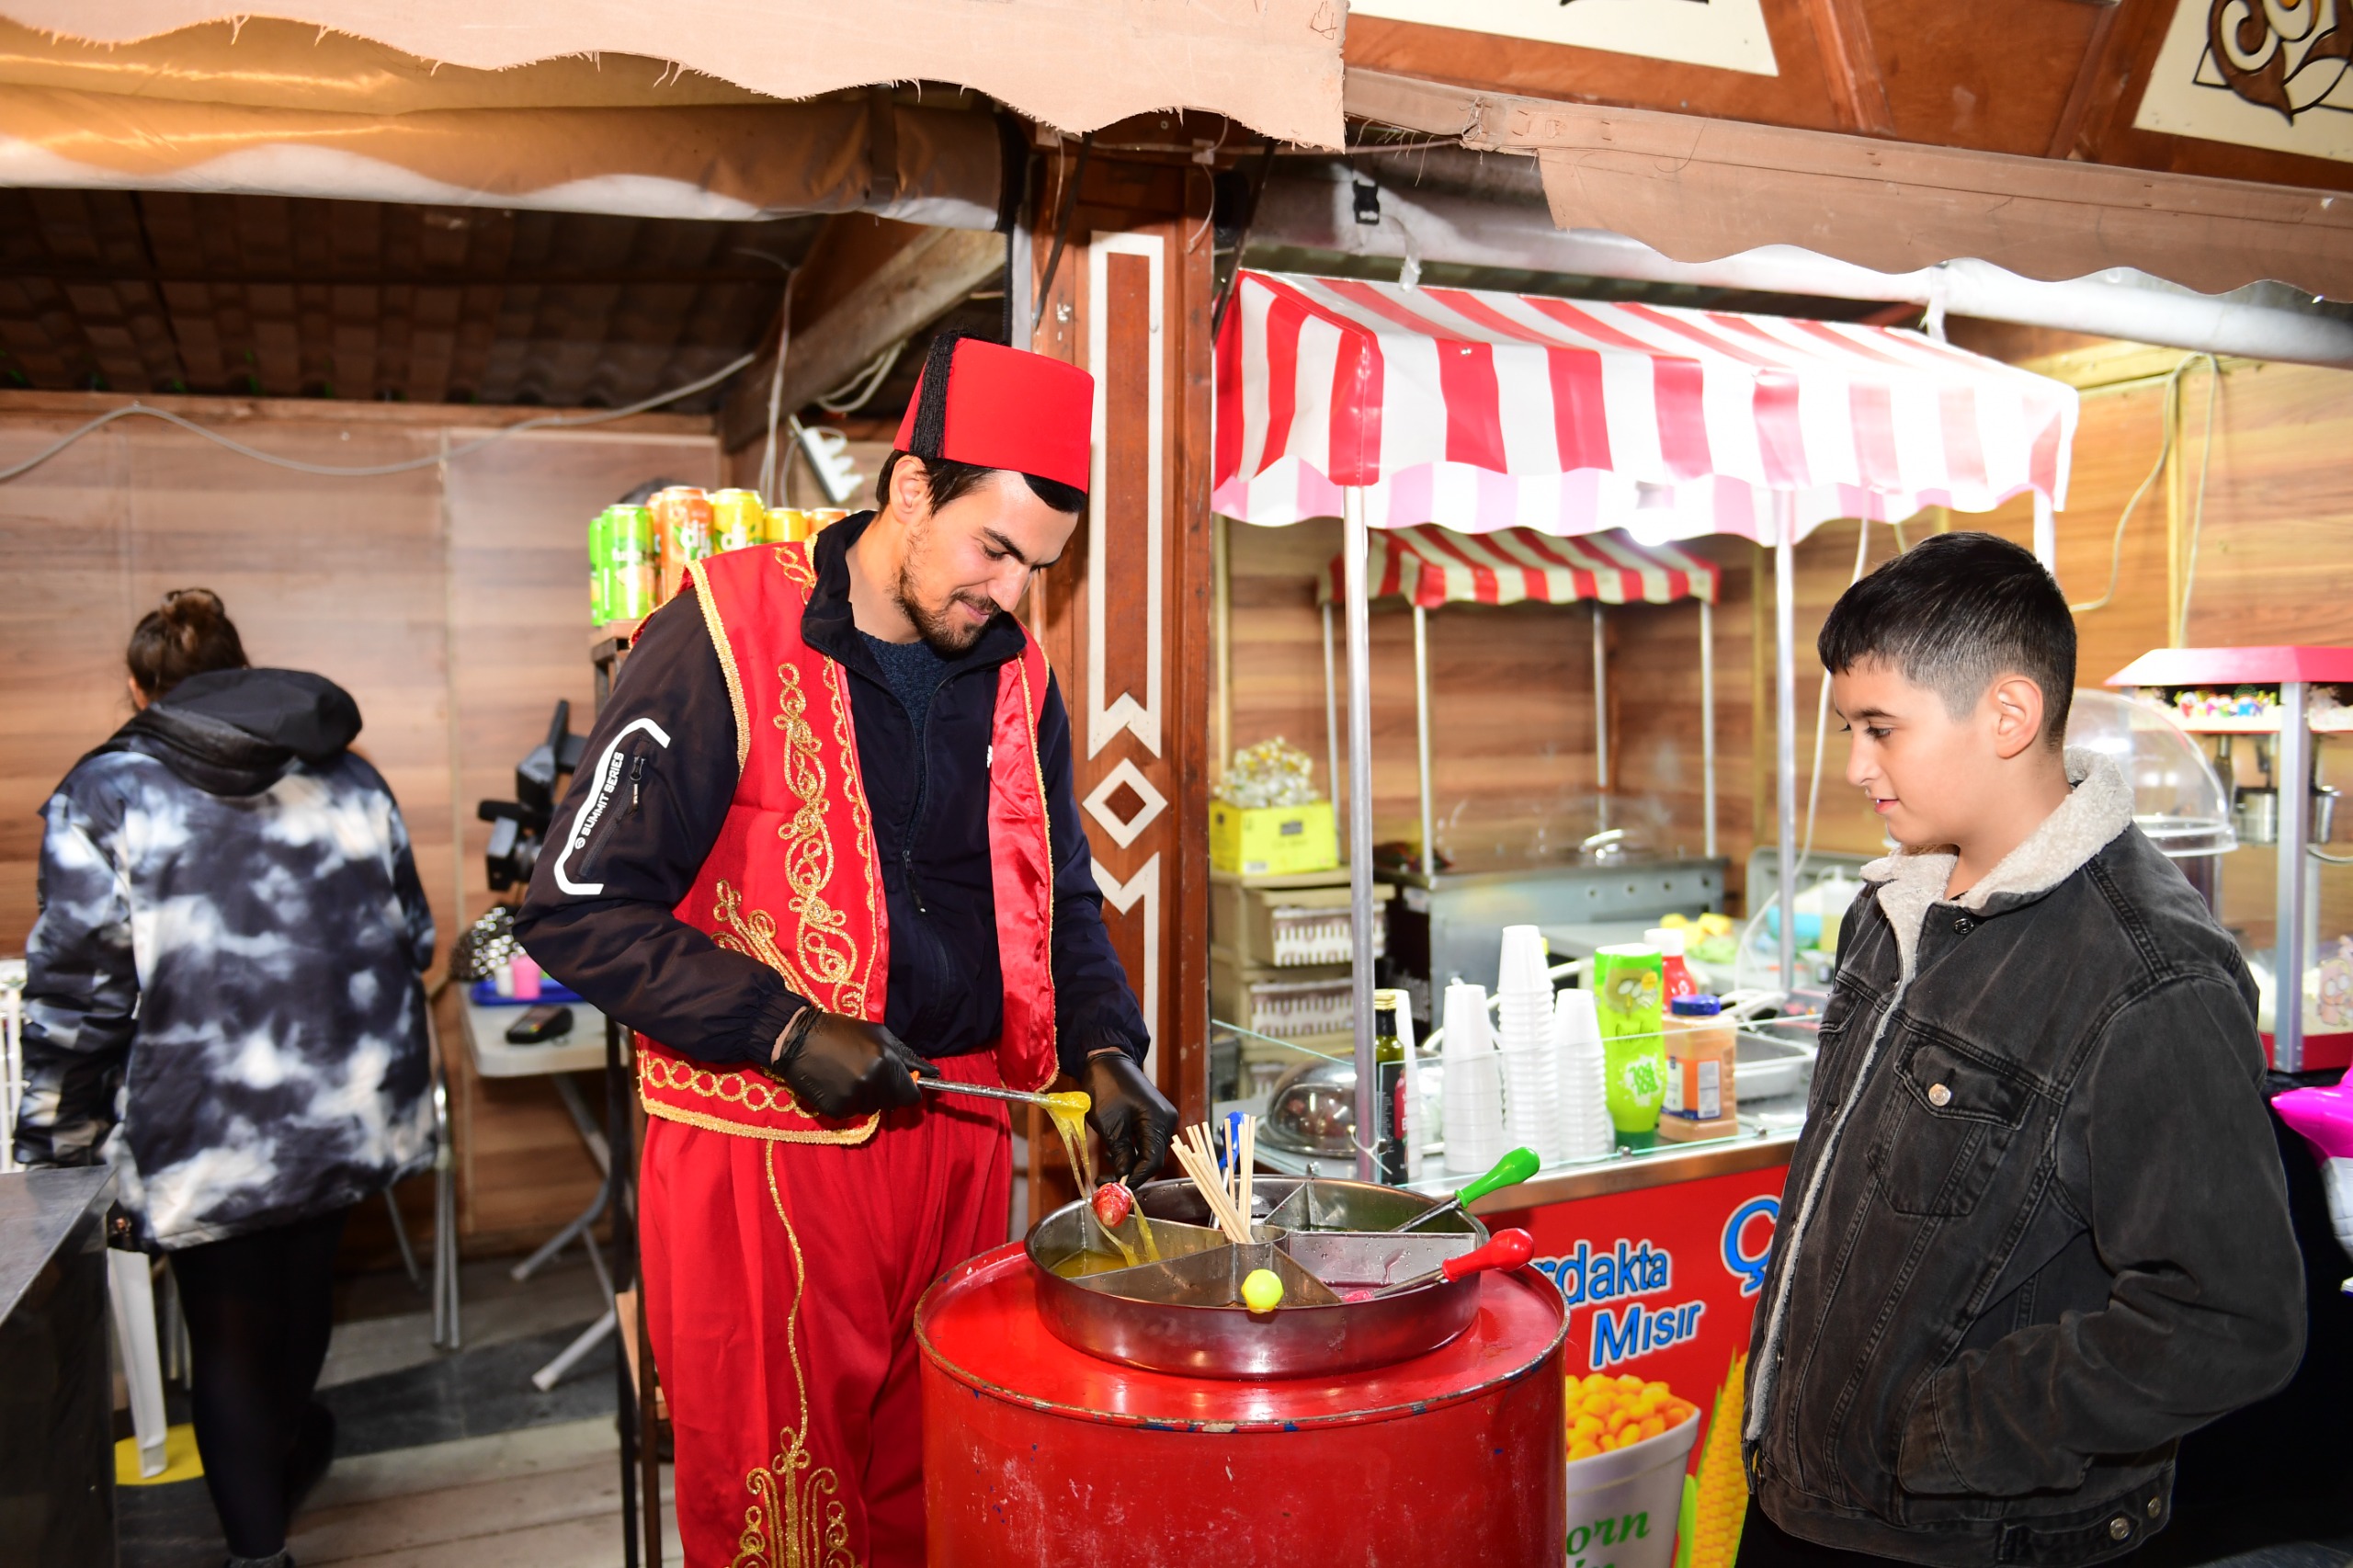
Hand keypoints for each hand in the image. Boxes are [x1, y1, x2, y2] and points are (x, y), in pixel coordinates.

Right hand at [772, 1009, 934, 1117]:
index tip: (902, 1085)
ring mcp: (853, 1097)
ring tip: (851, 1076)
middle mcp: (872, 1082)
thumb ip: (907, 1056)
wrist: (798, 1039)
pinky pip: (852, 1113)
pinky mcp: (835, 1109)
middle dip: (887, 1092)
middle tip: (869, 1074)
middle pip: (893, 1104)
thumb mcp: (879, 1035)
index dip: (909, 1091)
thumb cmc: (842, 1032)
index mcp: (886, 1062)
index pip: (911, 1096)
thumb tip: (933, 1074)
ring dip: (868, 1097)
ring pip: (872, 1108)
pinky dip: (849, 1102)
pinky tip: (837, 1084)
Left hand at [1082, 1049, 1175, 1186]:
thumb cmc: (1105, 1088)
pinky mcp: (1155, 1116)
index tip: (1117, 1188)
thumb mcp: (1109, 1125)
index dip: (1136, 1178)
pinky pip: (1148, 1140)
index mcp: (1158, 1120)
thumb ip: (1120, 1154)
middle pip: (1154, 1157)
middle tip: (1108, 1181)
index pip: (1153, 1161)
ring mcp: (1163, 1117)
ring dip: (1131, 1161)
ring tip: (1108, 1165)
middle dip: (1132, 1172)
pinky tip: (1116, 1153)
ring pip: (1150, 1151)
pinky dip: (1133, 1150)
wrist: (1106, 1061)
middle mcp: (1167, 1120)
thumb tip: (1123, 1178)